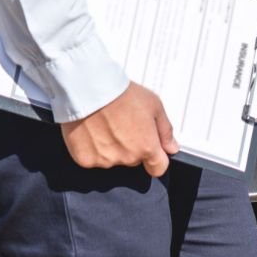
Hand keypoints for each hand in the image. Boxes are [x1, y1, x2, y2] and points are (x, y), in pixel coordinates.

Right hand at [59, 82, 177, 176]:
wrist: (88, 88)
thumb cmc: (120, 93)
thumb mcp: (154, 106)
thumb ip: (165, 131)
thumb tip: (171, 147)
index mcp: (146, 147)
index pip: (158, 168)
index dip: (156, 159)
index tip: (151, 150)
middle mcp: (126, 157)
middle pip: (134, 160)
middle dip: (132, 147)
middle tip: (123, 125)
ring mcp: (104, 160)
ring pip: (113, 160)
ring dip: (111, 148)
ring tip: (106, 125)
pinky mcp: (84, 159)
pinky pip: (92, 158)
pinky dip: (92, 148)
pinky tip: (92, 131)